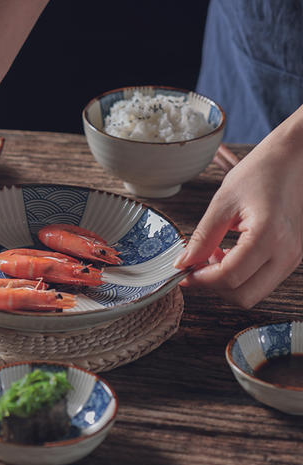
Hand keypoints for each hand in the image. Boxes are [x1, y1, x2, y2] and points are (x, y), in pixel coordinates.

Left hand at [175, 119, 302, 307]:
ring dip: (227, 283)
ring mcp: (293, 258)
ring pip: (253, 293)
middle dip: (214, 287)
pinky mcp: (292, 257)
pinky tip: (229, 253)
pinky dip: (241, 276)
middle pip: (243, 297)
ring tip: (214, 255)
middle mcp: (287, 253)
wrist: (296, 158)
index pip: (229, 278)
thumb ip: (202, 238)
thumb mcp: (223, 202)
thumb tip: (183, 264)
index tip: (182, 272)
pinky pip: (262, 281)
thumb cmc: (261, 172)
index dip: (200, 280)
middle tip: (197, 266)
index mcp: (269, 236)